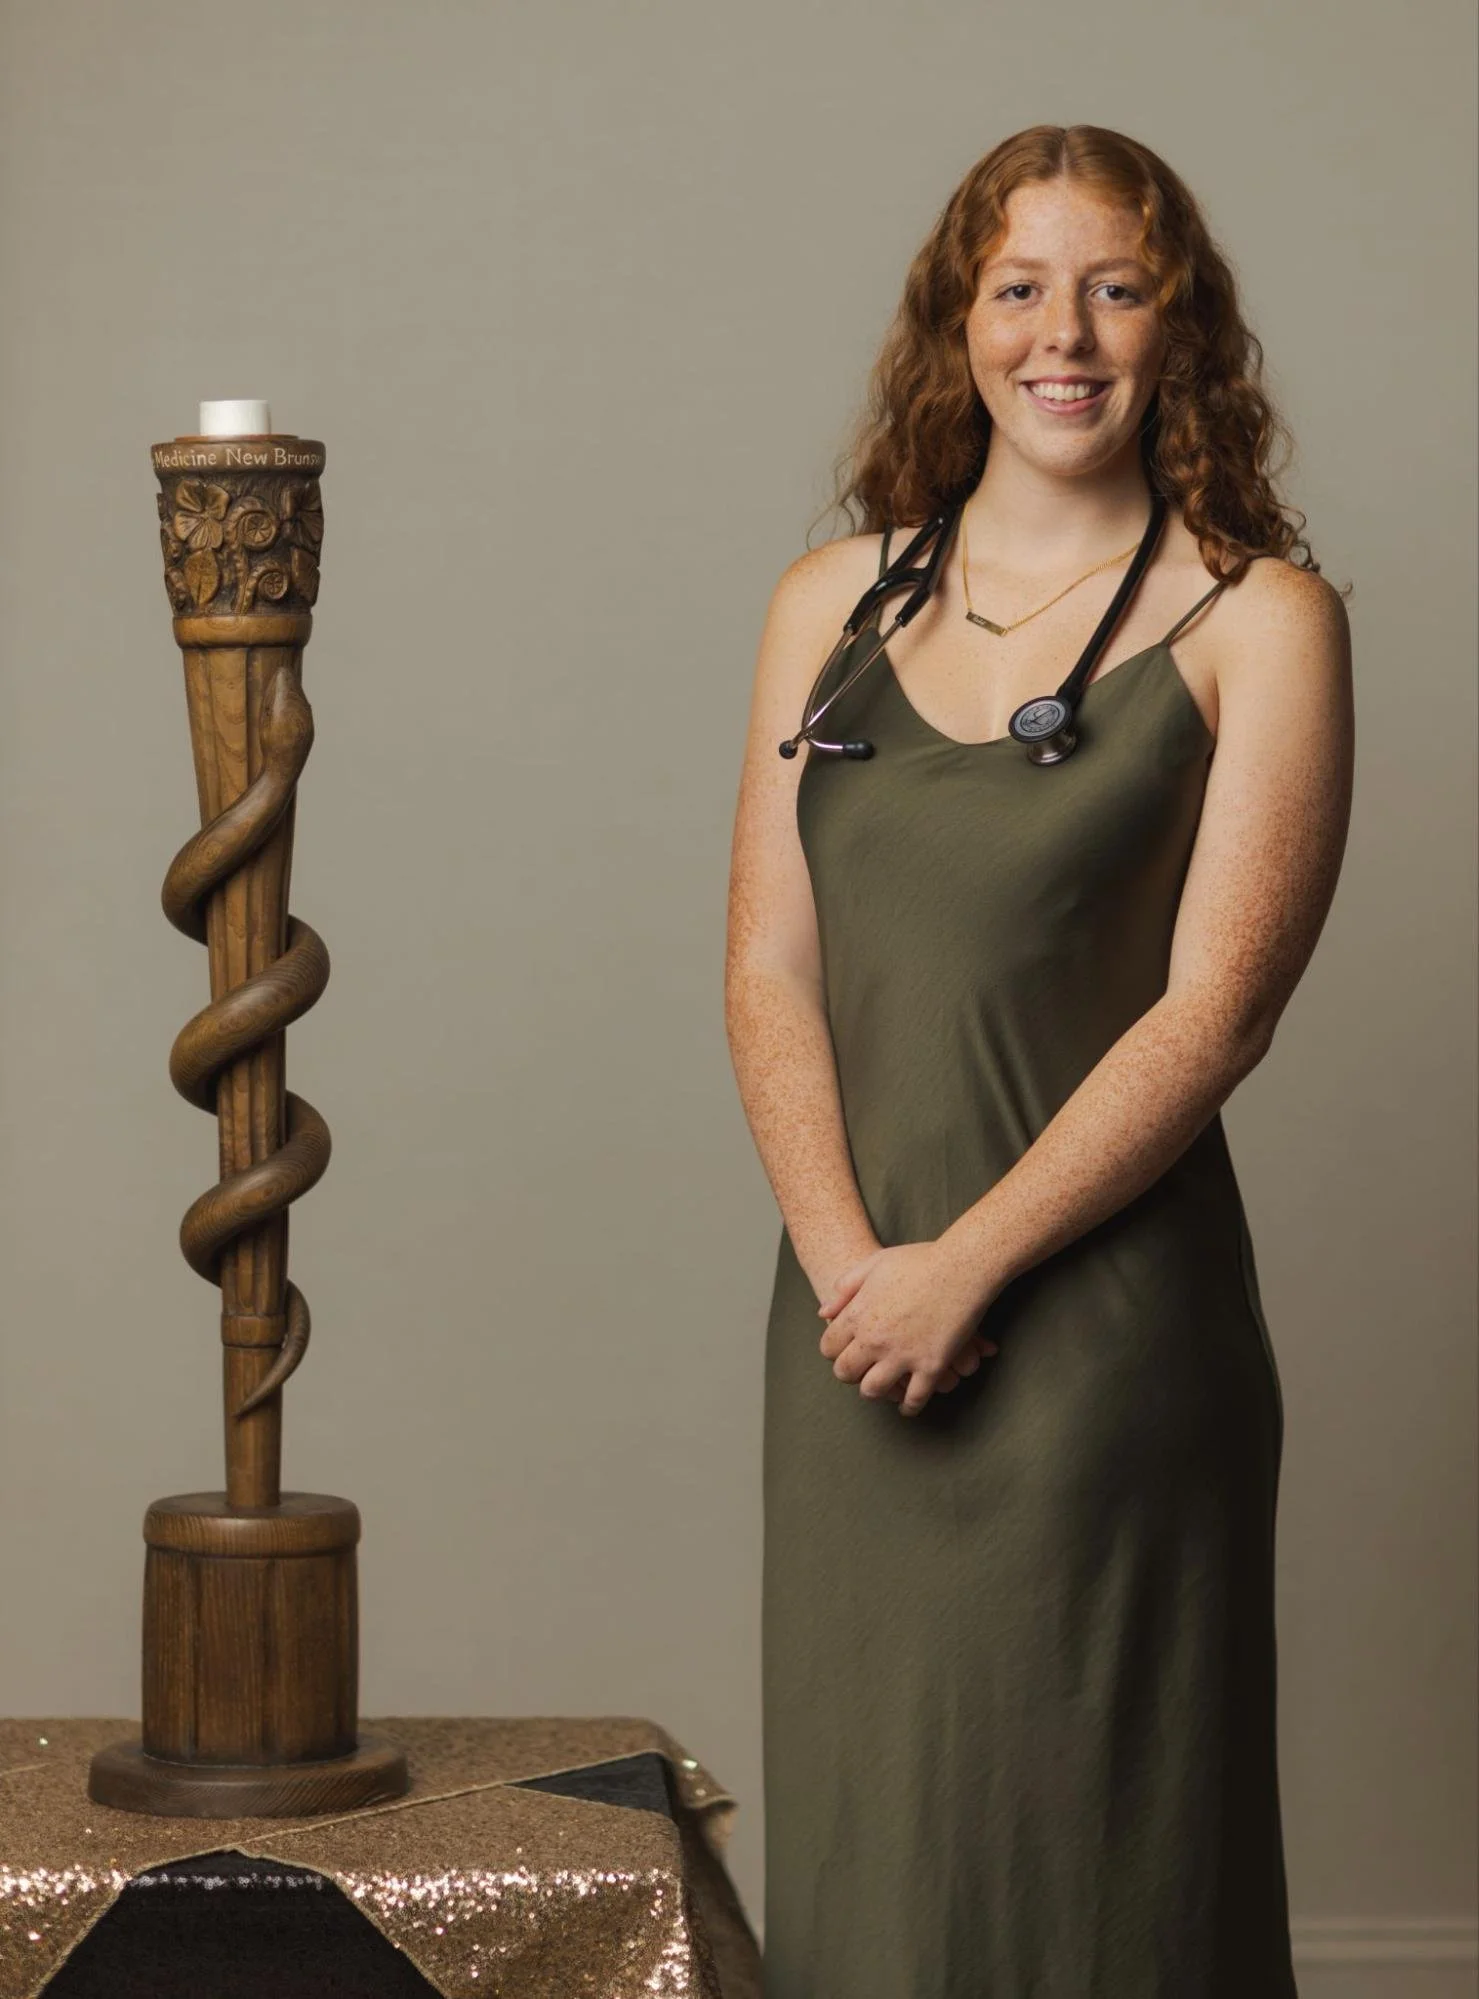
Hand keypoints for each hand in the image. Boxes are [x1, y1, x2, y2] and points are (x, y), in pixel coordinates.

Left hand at [816, 1241, 1000, 1416]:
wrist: (961, 1267)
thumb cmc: (919, 1261)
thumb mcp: (874, 1264)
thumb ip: (845, 1288)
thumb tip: (824, 1312)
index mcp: (858, 1315)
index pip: (829, 1347)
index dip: (833, 1351)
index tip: (843, 1351)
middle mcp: (874, 1340)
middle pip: (846, 1372)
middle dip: (849, 1374)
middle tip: (859, 1372)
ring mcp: (902, 1356)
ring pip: (874, 1390)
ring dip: (875, 1391)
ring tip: (881, 1388)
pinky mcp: (931, 1366)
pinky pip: (915, 1398)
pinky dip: (909, 1406)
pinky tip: (907, 1405)